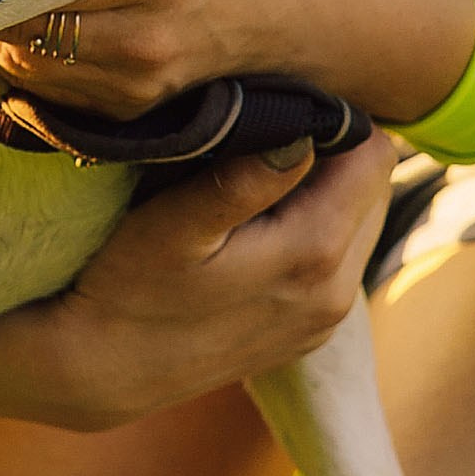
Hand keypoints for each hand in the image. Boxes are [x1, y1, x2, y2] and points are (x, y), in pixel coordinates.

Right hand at [0, 128, 400, 432]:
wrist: (101, 370)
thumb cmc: (125, 287)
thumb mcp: (171, 226)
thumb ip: (243, 181)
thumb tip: (305, 132)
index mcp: (314, 255)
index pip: (374, 156)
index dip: (337, 119)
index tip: (285, 105)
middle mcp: (335, 293)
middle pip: (373, 187)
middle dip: (334, 153)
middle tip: (268, 133)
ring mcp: (324, 318)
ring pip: (360, 221)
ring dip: (324, 192)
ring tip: (260, 174)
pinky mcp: (309, 331)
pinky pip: (339, 258)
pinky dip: (313, 228)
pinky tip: (259, 222)